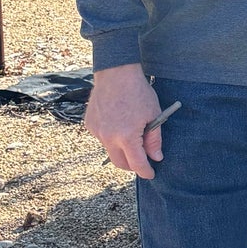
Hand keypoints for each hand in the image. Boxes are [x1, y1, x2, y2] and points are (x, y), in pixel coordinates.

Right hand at [85, 64, 162, 178]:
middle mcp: (108, 137)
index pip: (136, 164)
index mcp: (126, 137)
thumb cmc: (138, 92)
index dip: (145, 171)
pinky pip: (102, 137)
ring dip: (121, 149)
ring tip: (130, 132)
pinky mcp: (90, 124)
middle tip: (142, 160)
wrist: (116, 73)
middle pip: (119, 163)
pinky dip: (111, 137)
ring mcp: (97, 131)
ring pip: (110, 150)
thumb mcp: (153, 115)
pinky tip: (118, 122)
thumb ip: (154, 139)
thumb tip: (156, 157)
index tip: (151, 174)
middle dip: (132, 165)